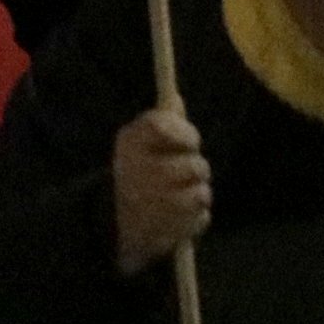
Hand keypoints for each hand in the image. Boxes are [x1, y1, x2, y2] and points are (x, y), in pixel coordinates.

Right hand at [112, 105, 211, 273]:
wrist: (121, 221)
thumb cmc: (137, 173)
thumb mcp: (139, 144)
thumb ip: (161, 123)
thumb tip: (175, 97)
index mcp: (131, 143)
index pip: (162, 126)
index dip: (184, 133)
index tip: (190, 142)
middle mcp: (141, 169)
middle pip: (196, 164)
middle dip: (196, 166)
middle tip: (183, 169)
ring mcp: (157, 201)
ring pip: (202, 190)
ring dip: (198, 190)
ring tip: (180, 191)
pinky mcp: (171, 226)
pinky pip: (202, 212)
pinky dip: (196, 212)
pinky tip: (179, 211)